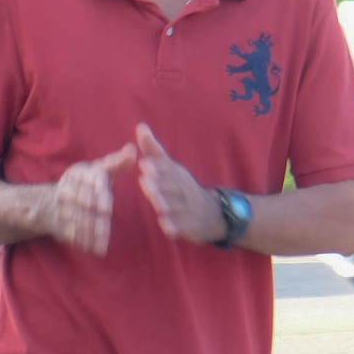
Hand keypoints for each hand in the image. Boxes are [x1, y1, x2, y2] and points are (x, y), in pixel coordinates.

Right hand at [43, 143, 137, 254]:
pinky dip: (82, 241)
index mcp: (78, 173)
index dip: (98, 195)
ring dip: (89, 232)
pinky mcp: (58, 223)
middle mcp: (66, 188)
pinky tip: (94, 249)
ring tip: (102, 243)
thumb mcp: (100, 171)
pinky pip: (70, 233)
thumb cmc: (87, 184)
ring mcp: (60, 207)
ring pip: (77, 220)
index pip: (89, 183)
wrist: (51, 203)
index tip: (108, 208)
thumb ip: (117, 163)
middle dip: (94, 215)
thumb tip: (133, 150)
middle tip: (106, 225)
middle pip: (83, 204)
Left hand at [134, 123, 224, 244]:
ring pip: (177, 205)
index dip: (157, 167)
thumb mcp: (171, 167)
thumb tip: (140, 126)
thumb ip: (154, 150)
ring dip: (166, 203)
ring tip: (155, 203)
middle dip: (159, 184)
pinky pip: (182, 226)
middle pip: (172, 186)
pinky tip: (165, 227)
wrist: (213, 213)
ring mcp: (188, 208)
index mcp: (178, 174)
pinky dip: (174, 226)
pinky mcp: (190, 226)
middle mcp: (184, 189)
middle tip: (145, 181)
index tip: (143, 164)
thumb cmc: (184, 188)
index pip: (168, 169)